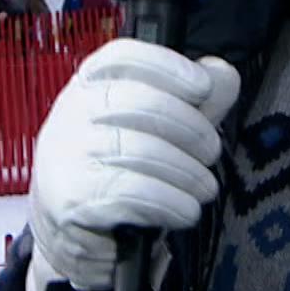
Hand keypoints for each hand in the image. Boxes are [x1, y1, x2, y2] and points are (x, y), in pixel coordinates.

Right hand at [25, 40, 238, 290]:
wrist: (71, 233)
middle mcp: (71, 113)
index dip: (165, 66)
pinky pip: (130, 193)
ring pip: (137, 150)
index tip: (203, 87)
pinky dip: (169, 202)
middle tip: (212, 152)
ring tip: (205, 189)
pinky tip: (184, 211)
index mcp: (90, 86)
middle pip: (135, 102)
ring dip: (185, 172)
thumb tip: (224, 75)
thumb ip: (193, 104)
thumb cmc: (120, 172)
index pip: (120, 57)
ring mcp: (65, 155)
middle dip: (188, 127)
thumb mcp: (159, 133)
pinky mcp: (70, 198)